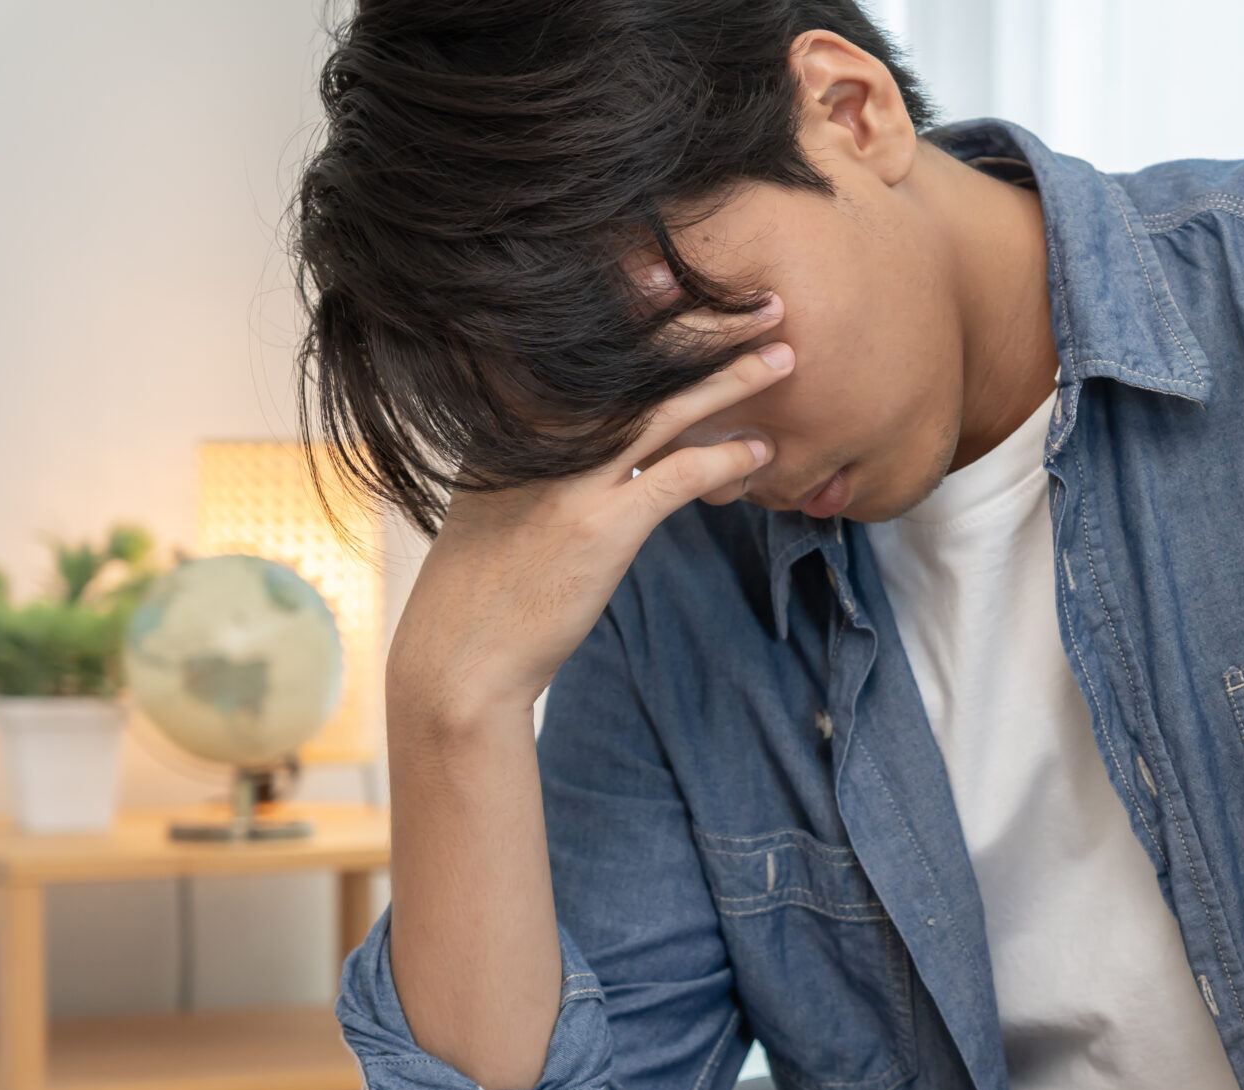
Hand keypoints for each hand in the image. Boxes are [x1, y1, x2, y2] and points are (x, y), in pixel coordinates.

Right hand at [386, 297, 791, 729]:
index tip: (686, 276)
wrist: (460, 660)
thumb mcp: (498, 501)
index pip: (584, 347)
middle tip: (761, 300)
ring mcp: (568, 477)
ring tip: (783, 354)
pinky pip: (674, 477)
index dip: (641, 308)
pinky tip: (762, 451)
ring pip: (663, 409)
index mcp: (510, 420)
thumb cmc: (486, 587)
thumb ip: (536, 458)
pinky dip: (723, 458)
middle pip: (634, 365)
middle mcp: (537, 435)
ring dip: (730, 379)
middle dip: (701, 326)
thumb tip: (585, 438)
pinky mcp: (598, 525)